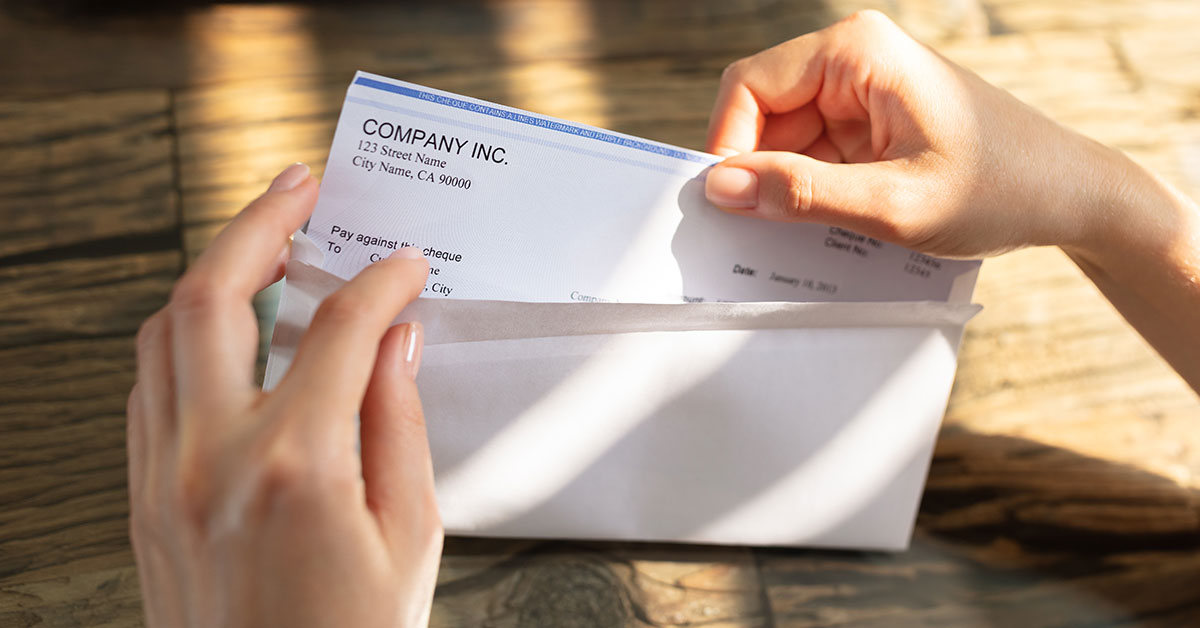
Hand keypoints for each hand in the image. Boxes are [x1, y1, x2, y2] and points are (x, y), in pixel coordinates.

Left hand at [126, 163, 442, 626]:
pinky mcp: (147, 499)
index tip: (403, 266)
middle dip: (258, 224)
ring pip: (163, 333)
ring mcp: (167, 477)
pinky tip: (224, 331)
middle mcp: (214, 458)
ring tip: (259, 247)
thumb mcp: (411, 535)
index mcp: (297, 466)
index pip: (340, 330)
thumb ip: (399, 425)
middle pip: (214, 297)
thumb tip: (395, 345)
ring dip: (210, 273)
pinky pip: (149, 387)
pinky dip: (184, 337)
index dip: (380, 282)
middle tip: (297, 187)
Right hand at [704, 10, 1132, 258]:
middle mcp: (852, 60)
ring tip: (806, 235)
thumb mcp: (895, 204)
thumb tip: (720, 189)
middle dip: (756, 173)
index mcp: (855, 51)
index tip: (727, 207)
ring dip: (784, 188)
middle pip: (760, 114)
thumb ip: (804, 195)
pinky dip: (808, 195)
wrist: (1070, 197)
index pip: (748, 87)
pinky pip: (812, 156)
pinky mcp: (868, 125)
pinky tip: (828, 227)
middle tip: (759, 233)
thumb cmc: (1001, 189)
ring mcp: (860, 92)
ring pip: (782, 141)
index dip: (727, 146)